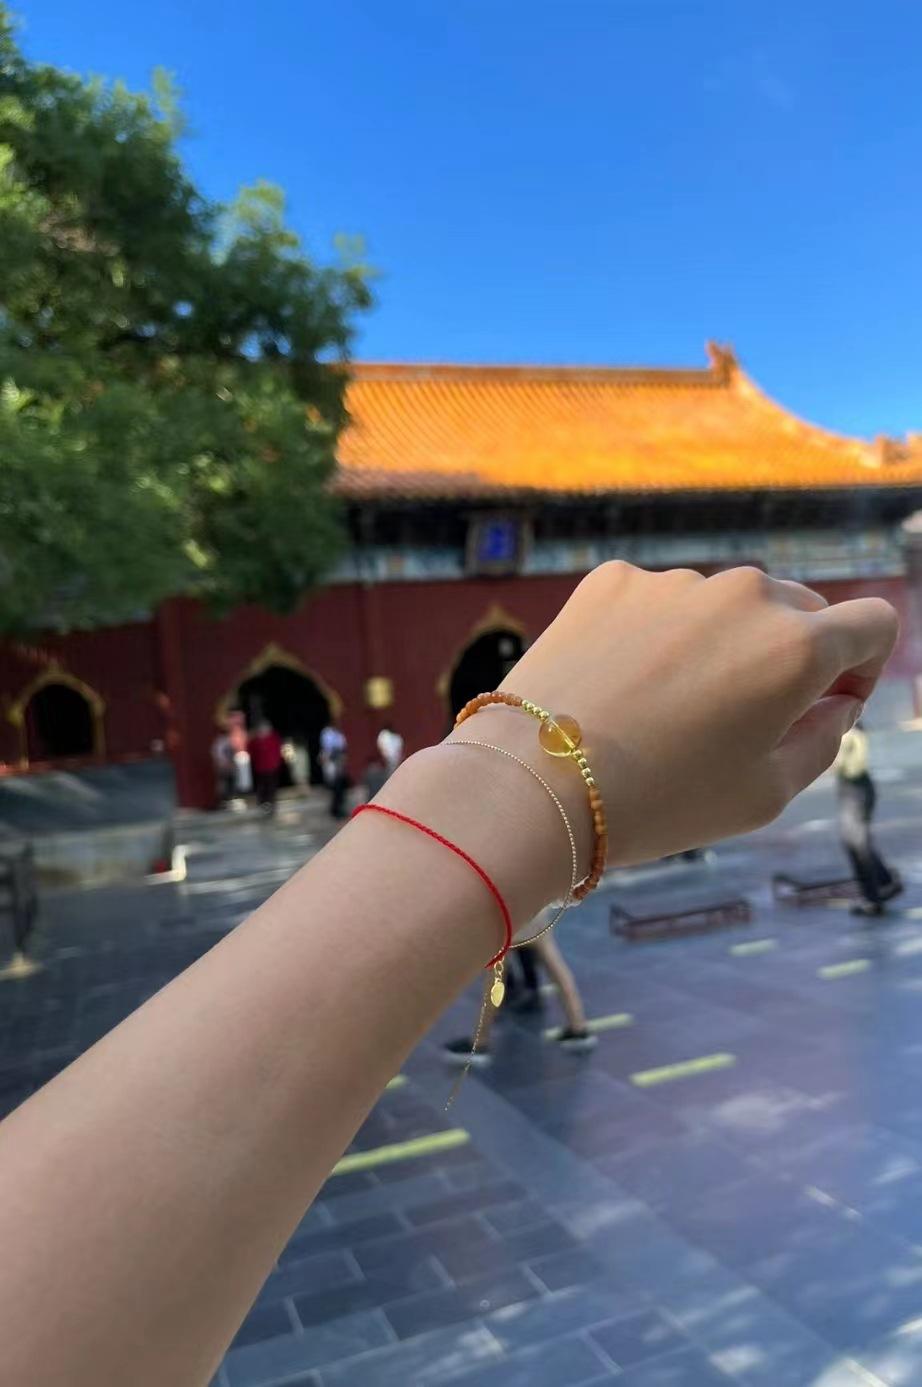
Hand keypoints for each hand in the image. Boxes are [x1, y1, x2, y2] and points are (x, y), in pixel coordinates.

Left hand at [498, 563, 896, 863]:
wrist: (535, 780)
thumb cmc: (660, 801)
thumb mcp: (766, 794)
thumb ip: (823, 739)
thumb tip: (835, 702)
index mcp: (796, 646)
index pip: (871, 624)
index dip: (859, 669)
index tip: (823, 705)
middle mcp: (743, 595)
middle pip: (798, 609)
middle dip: (788, 656)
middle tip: (739, 719)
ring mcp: (673, 582)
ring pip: (722, 605)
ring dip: (716, 644)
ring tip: (666, 712)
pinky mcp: (611, 581)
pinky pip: (657, 601)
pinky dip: (654, 635)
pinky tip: (621, 686)